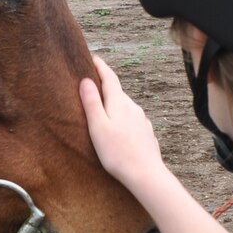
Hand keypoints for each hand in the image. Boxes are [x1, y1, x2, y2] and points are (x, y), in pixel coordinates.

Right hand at [79, 56, 168, 195]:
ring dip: (113, 103)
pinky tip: (118, 128)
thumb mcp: (98, 127)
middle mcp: (133, 108)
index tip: (93, 58)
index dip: (101, 66)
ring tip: (102, 107)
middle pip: (117, 91)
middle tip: (92, 82)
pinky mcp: (146, 133)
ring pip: (125, 106)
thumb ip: (92, 103)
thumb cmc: (117, 153)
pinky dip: (122, 117)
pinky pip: (131, 119)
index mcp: (120, 104)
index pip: (110, 78)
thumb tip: (86, 81)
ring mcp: (142, 120)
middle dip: (105, 85)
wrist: (145, 174)